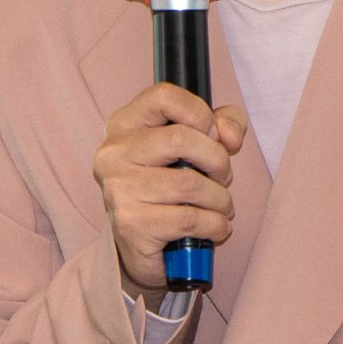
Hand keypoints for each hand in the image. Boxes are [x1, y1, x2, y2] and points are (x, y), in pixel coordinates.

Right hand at [94, 83, 247, 300]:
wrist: (142, 247)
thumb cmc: (170, 188)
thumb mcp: (197, 146)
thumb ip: (223, 125)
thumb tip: (228, 136)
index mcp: (125, 124)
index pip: (164, 96)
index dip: (200, 113)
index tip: (213, 135)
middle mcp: (114, 153)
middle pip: (182, 138)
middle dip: (218, 161)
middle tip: (222, 178)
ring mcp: (119, 189)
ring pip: (190, 184)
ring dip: (220, 199)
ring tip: (220, 206)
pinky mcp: (131, 225)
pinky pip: (191, 219)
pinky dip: (216, 225)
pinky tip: (215, 227)